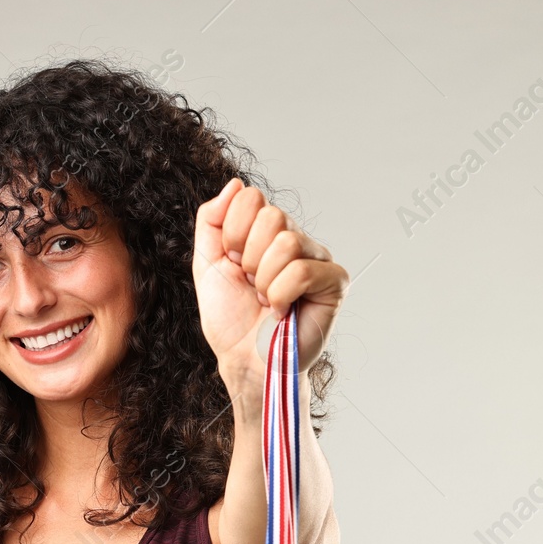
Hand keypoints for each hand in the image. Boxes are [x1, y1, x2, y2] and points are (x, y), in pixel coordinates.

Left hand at [192, 177, 347, 391]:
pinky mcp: (335, 282)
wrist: (243, 360)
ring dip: (264, 280)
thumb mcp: (208, 264)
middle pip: (271, 216)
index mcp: (267, 231)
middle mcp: (296, 238)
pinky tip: (282, 310)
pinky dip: (281, 294)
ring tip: (266, 300)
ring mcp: (318, 258)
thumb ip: (212, 220)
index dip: (232, 233)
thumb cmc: (230, 319)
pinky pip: (302, 270)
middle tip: (251, 286)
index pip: (251, 198)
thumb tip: (235, 184)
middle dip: (248, 259)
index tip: (233, 265)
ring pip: (287, 242)